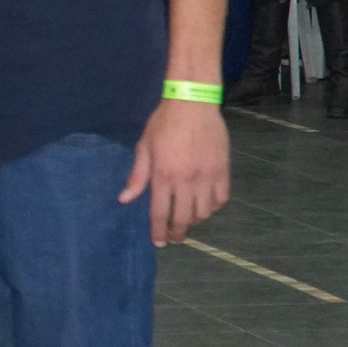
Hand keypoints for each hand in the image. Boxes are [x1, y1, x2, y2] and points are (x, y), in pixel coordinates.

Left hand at [122, 97, 230, 242]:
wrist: (192, 104)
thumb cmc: (163, 124)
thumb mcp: (143, 147)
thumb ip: (137, 176)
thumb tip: (124, 199)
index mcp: (163, 176)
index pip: (160, 212)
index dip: (159, 230)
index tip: (158, 242)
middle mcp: (186, 180)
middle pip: (183, 217)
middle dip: (178, 232)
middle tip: (174, 238)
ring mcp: (207, 176)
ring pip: (204, 211)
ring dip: (195, 219)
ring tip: (188, 219)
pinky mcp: (223, 170)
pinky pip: (221, 197)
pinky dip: (214, 206)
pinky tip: (206, 205)